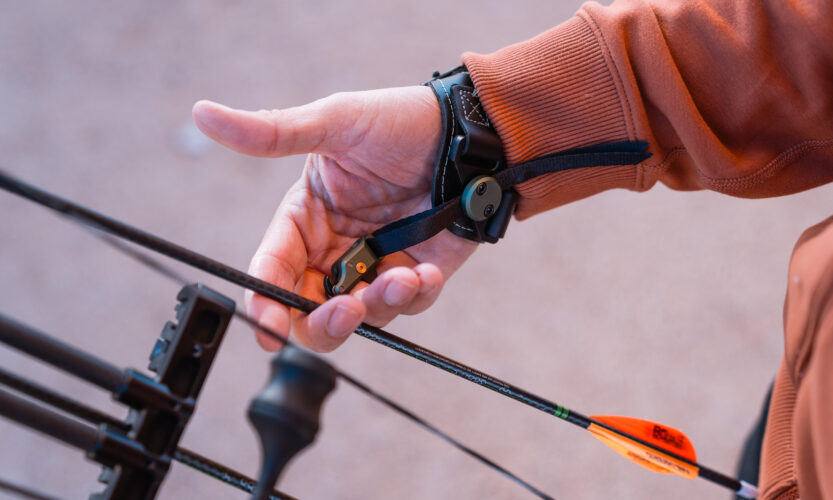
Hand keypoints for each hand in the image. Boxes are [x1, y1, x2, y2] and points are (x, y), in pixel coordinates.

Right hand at [193, 86, 476, 351]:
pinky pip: (408, 306)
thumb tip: (202, 113)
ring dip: (377, 305)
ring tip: (402, 276)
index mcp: (306, 218)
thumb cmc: (400, 121)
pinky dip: (416, 297)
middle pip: (309, 310)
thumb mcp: (336, 122)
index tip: (266, 329)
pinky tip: (427, 273)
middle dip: (322, 322)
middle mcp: (335, 248)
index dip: (265, 302)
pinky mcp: (416, 272)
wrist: (471, 132)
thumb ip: (274, 132)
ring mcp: (376, 263)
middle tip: (344, 310)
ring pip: (360, 316)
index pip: (273, 270)